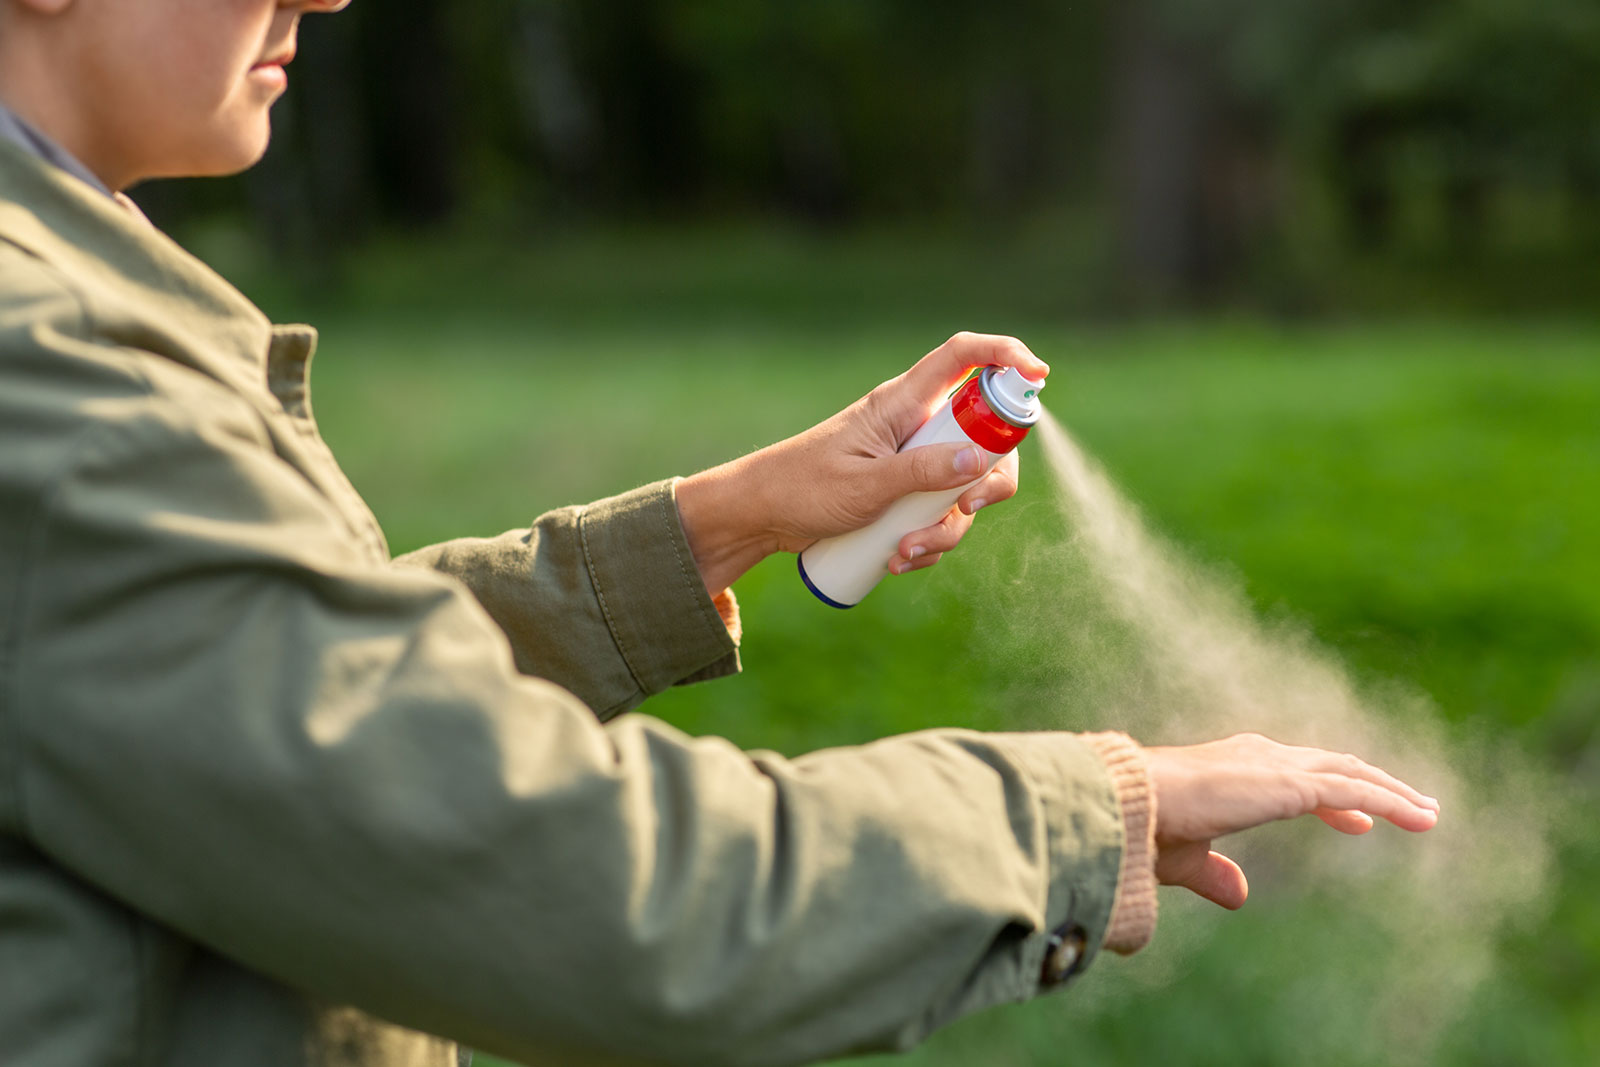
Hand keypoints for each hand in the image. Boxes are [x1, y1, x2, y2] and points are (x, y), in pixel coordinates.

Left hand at [676, 333, 1049, 594]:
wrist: (761, 517)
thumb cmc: (801, 488)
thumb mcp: (864, 485)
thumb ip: (922, 472)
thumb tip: (981, 461)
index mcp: (903, 403)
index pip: (964, 356)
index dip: (1007, 355)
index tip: (1041, 377)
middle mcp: (916, 425)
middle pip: (987, 437)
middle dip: (987, 483)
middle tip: (965, 510)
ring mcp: (914, 460)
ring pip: (966, 488)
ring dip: (947, 528)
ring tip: (904, 553)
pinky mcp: (906, 493)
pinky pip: (942, 514)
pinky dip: (931, 540)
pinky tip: (898, 559)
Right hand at [1146, 733, 1439, 908]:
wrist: (1133, 802)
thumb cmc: (1146, 827)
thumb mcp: (1187, 859)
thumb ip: (1215, 875)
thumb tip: (1240, 896)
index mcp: (1233, 768)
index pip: (1295, 775)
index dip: (1330, 796)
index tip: (1355, 821)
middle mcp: (1259, 756)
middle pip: (1331, 766)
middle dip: (1371, 786)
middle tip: (1410, 807)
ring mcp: (1276, 765)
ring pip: (1350, 774)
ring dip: (1392, 793)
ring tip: (1428, 814)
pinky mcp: (1291, 783)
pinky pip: (1353, 789)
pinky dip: (1390, 802)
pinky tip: (1418, 819)